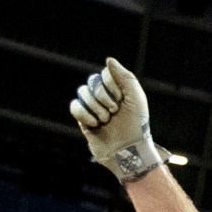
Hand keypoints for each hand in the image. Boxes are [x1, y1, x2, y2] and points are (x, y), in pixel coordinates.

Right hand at [69, 57, 166, 183]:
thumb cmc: (136, 125)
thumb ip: (125, 77)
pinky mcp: (84, 120)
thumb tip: (108, 60)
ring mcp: (93, 108)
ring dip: (96, 107)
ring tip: (106, 121)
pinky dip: (84, 114)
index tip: (122, 99)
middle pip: (92, 82)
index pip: (105, 74)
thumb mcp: (136, 99)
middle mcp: (105, 97)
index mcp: (118, 90)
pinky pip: (74, 106)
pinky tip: (95, 124)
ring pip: (82, 92)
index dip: (112, 86)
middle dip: (104, 97)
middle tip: (114, 112)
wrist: (128, 151)